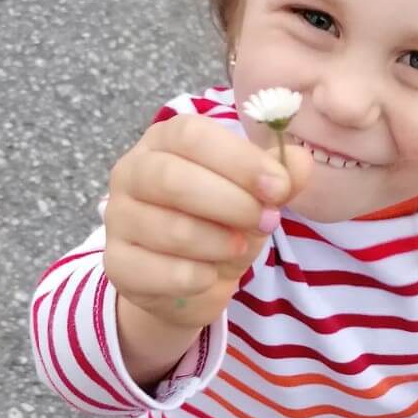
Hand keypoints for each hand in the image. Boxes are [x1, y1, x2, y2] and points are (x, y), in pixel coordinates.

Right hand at [105, 113, 312, 329]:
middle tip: (268, 222)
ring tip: (239, 248)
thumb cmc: (222, 224)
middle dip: (231, 204)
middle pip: (172, 178)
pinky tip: (209, 275)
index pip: (192, 135)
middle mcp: (132, 172)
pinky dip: (195, 277)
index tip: (279, 188)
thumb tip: (301, 162)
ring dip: (219, 243)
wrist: (191, 281)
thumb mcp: (256, 197)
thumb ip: (280, 178)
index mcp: (165, 141)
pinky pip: (157, 271)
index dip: (239, 161)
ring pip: (169, 228)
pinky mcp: (116, 263)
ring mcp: (118, 218)